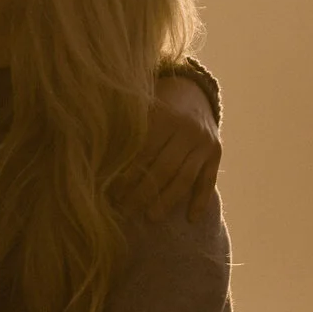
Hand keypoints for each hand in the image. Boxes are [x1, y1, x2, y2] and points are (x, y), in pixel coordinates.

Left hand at [121, 78, 220, 221]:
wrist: (192, 93)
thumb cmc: (155, 107)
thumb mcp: (141, 111)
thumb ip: (123, 131)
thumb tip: (96, 162)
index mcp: (164, 117)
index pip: (143, 154)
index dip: (126, 177)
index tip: (111, 195)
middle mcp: (187, 130)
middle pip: (163, 169)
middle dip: (142, 193)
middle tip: (125, 211)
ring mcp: (204, 142)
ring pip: (185, 178)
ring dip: (167, 201)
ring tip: (150, 218)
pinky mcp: (216, 153)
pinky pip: (208, 180)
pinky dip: (200, 200)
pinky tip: (191, 218)